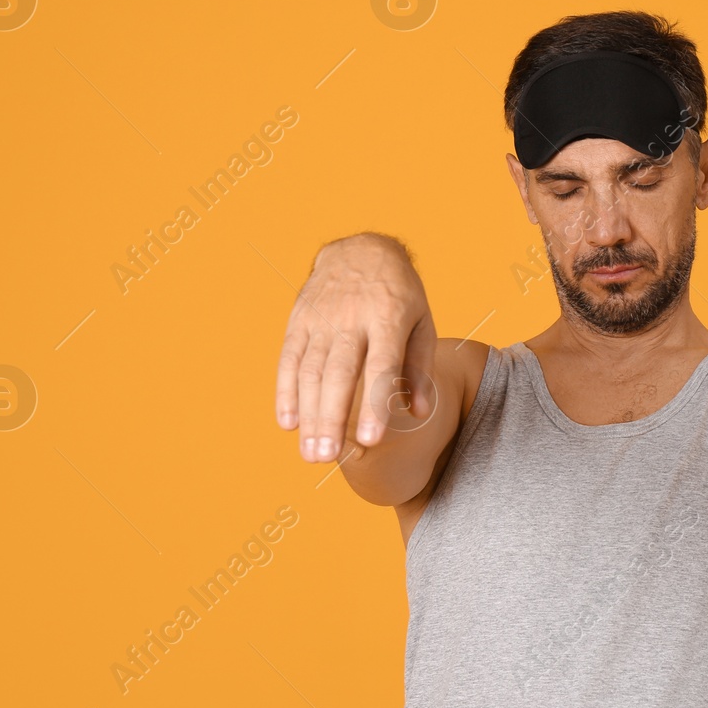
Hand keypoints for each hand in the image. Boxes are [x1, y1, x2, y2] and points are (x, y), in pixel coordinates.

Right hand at [274, 234, 436, 462]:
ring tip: (310, 453)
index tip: (370, 440)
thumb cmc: (399, 295)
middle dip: (331, 417)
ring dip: (307, 413)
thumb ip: (419, 368)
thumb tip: (418, 412)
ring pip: (310, 370)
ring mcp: (321, 318)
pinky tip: (288, 422)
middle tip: (326, 458)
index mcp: (389, 317)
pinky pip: (289, 358)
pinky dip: (285, 391)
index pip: (381, 365)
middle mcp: (352, 317)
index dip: (374, 403)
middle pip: (339, 373)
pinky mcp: (299, 319)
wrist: (361, 249)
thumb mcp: (421, 322)